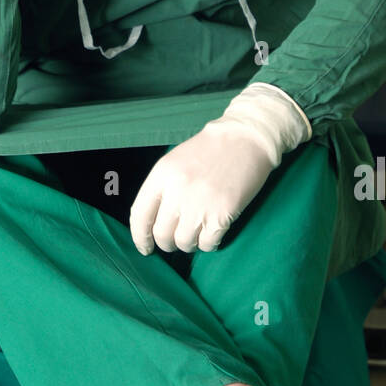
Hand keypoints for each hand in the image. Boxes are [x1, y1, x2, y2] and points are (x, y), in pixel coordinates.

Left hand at [129, 119, 276, 254]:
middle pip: (162, 234)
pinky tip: (212, 234)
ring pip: (184, 243)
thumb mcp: (175, 161)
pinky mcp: (221, 215)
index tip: (145, 248)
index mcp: (162, 174)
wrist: (246, 138)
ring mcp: (199, 204)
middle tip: (175, 240)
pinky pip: (207, 244)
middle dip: (167, 243)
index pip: (140, 215)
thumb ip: (162, 188)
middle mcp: (177, 191)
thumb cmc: (211, 149)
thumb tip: (154, 221)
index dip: (140, 237)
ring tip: (197, 233)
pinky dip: (209, 244)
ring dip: (189, 244)